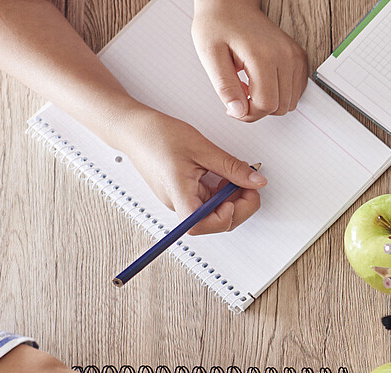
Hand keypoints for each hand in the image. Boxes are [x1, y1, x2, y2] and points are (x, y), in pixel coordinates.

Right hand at [105, 109, 267, 233]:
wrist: (134, 128)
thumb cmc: (157, 135)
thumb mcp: (202, 148)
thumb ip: (231, 168)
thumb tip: (256, 182)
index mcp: (178, 194)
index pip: (200, 225)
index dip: (224, 217)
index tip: (239, 194)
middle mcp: (177, 203)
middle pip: (213, 222)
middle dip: (238, 205)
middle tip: (249, 183)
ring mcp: (180, 200)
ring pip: (213, 213)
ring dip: (231, 198)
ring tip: (234, 175)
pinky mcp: (182, 194)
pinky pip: (207, 202)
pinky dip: (221, 192)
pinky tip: (223, 176)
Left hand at [192, 0, 308, 120]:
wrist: (231, 5)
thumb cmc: (218, 25)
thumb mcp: (210, 55)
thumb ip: (225, 86)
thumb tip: (238, 111)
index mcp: (263, 56)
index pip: (266, 103)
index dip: (248, 113)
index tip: (233, 107)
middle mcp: (285, 56)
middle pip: (280, 106)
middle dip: (258, 108)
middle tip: (239, 94)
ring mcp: (295, 57)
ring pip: (290, 102)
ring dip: (270, 102)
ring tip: (249, 86)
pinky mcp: (298, 58)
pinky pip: (296, 91)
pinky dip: (280, 94)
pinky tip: (262, 83)